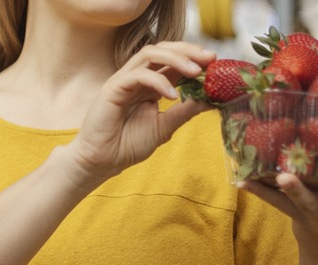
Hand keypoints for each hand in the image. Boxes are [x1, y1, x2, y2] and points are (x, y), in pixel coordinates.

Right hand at [68, 42, 214, 180]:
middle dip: (188, 51)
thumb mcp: (165, 126)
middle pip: (163, 50)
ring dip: (176, 59)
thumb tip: (212, 100)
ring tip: (196, 72)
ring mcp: (124, 80)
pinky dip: (158, 81)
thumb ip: (185, 111)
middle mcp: (137, 77)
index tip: (216, 63)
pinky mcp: (113, 87)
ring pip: (150, 54)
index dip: (194, 58)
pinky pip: (138, 75)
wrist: (102, 161)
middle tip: (210, 58)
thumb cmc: (128, 145)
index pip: (173, 62)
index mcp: (149, 84)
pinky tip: (173, 95)